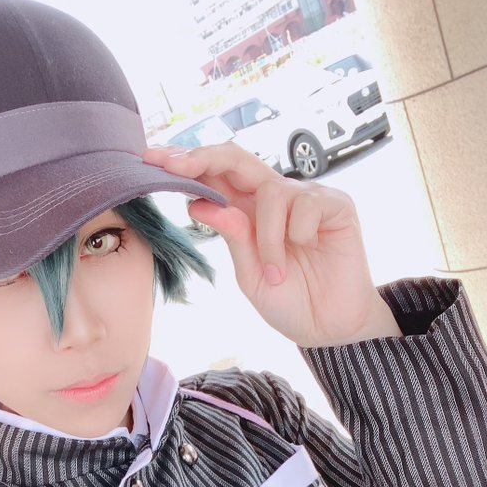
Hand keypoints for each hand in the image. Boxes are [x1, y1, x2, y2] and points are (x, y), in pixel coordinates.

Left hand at [141, 141, 401, 347]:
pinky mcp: (336, 205)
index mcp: (248, 211)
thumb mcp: (249, 274)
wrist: (330, 328)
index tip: (150, 161)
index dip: (185, 165)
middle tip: (175, 167)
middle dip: (201, 158)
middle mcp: (274, 197)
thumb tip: (199, 202)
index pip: (214, 175)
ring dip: (267, 237)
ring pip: (272, 191)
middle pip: (236, 157)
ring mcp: (306, 197)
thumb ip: (232, 238)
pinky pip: (306, 205)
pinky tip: (308, 252)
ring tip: (276, 272)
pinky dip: (298, 234)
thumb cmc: (289, 301)